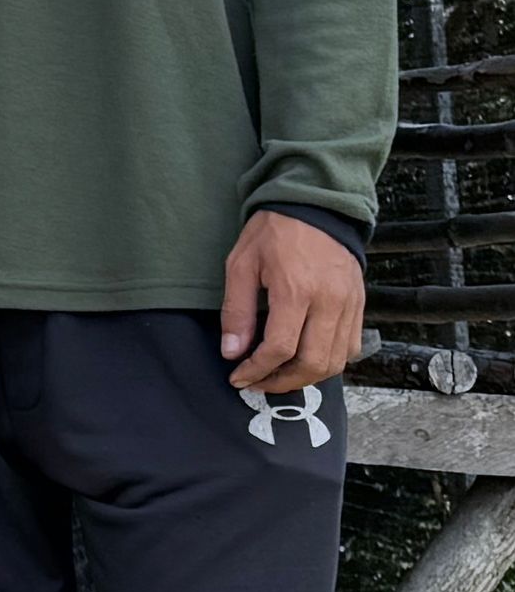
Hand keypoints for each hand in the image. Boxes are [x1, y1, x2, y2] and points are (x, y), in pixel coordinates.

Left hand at [221, 210, 364, 394]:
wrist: (316, 208)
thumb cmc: (273, 233)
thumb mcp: (241, 265)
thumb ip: (237, 311)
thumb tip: (232, 352)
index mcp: (296, 290)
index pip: (279, 348)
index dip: (257, 370)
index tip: (239, 378)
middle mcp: (329, 302)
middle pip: (313, 363)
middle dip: (282, 382)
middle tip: (258, 383)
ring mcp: (349, 305)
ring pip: (336, 361)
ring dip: (307, 377)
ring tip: (279, 375)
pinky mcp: (359, 305)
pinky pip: (350, 346)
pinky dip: (330, 361)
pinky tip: (305, 359)